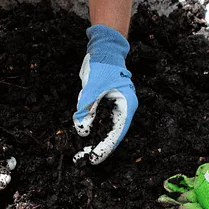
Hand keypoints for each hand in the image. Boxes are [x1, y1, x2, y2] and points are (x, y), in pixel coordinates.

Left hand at [72, 25, 137, 164]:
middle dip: (98, 146)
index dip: (105, 148)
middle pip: (112, 133)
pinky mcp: (107, 104)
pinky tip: (83, 137)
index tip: (93, 159)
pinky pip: (100, 120)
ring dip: (94, 140)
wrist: (104, 49)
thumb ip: (87, 109)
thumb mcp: (92, 87)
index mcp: (126, 105)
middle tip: (83, 158)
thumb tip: (82, 131)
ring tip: (82, 152)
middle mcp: (123, 109)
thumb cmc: (103, 65)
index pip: (117, 132)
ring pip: (105, 128)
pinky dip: (92, 129)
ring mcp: (115, 107)